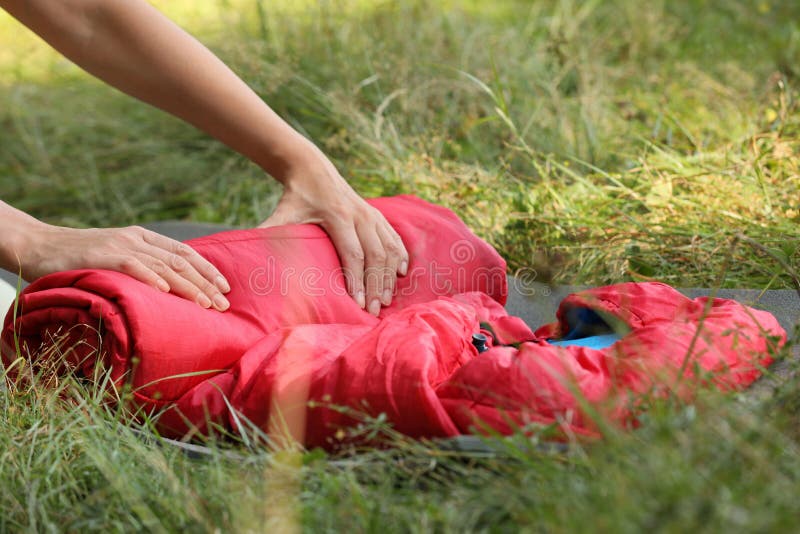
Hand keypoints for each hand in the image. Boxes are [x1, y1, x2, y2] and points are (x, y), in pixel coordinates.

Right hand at [20, 224, 230, 310]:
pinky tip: (166, 291)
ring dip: (188, 286)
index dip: (207, 269)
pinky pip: (132, 266)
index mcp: (143, 237)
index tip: (225, 288)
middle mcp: (137, 239)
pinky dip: (150, 277)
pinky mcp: (103, 255)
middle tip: (224, 305)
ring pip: (164, 265)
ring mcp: (121, 245)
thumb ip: (142, 264)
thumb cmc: (81, 258)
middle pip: (181, 261)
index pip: (184, 252)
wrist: (41, 245)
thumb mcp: (118, 256)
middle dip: (205, 284)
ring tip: (206, 304)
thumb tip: (170, 287)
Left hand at [259, 159, 408, 315]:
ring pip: (388, 248)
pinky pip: (394, 237)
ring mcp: (370, 213)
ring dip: (390, 274)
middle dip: (377, 284)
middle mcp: (359, 215)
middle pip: (375, 255)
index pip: (353, 253)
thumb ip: (270, 232)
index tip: (359, 303)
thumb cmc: (295, 196)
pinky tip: (401, 273)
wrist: (311, 167)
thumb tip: (250, 252)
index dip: (358, 280)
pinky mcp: (377, 214)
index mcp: (337, 216)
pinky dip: (400, 255)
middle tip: (376, 310)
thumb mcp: (282, 213)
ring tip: (388, 299)